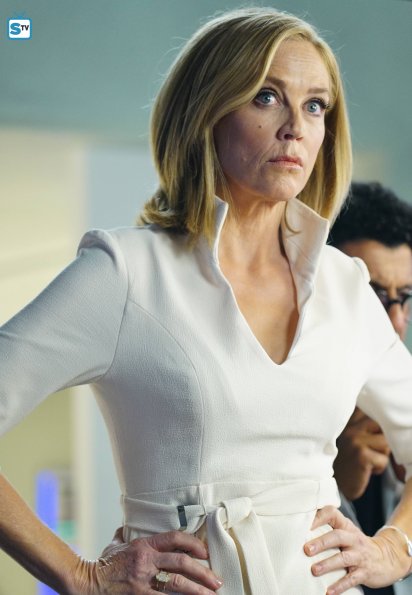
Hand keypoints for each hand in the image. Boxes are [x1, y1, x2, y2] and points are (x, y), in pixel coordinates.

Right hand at [72, 530, 222, 593]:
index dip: (193, 543)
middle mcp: (146, 561)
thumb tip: (131, 525)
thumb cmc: (103, 562)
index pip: (174, 538)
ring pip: (177, 585)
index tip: (206, 552)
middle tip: (217, 581)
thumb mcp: (116, 543)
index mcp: (143, 545)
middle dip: (203, 572)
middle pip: (181, 563)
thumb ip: (128, 534)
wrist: (85, 582)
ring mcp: (143, 581)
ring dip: (198, 591)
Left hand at [304, 506, 410, 593]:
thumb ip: (328, 529)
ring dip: (328, 564)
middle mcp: (353, 539)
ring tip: (314, 570)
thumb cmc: (357, 544)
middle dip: (321, 542)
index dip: (319, 517)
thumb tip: (299, 531)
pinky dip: (340, 585)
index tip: (305, 524)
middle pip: (337, 536)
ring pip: (343, 558)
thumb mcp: (346, 532)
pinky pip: (351, 579)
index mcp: (346, 526)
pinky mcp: (364, 572)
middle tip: (306, 549)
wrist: (387, 558)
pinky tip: (329, 591)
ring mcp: (360, 555)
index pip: (332, 514)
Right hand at [334, 407, 389, 499]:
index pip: (374, 413)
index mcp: (351, 420)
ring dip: (382, 455)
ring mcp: (355, 439)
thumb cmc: (351, 460)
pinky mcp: (361, 454)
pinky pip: (384, 459)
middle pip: (384, 426)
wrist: (335, 483)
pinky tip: (366, 469)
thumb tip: (397, 424)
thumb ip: (371, 427)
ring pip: (386, 443)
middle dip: (384, 440)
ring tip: (369, 460)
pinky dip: (379, 467)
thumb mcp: (358, 438)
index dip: (382, 425)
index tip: (375, 436)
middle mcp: (351, 426)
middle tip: (374, 450)